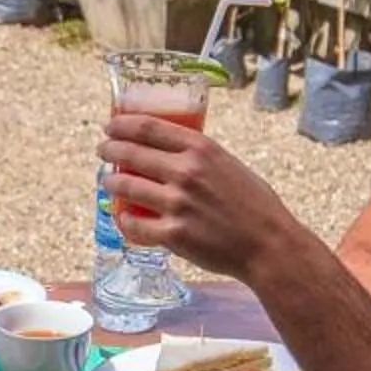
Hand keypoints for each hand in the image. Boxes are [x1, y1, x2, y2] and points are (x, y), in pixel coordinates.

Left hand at [100, 105, 303, 281]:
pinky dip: (125, 220)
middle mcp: (186, 172)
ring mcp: (177, 203)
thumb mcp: (230, 165)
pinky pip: (135, 225)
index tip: (111, 126)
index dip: (122, 125)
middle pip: (131, 153)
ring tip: (108, 183)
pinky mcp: (173, 234)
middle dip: (110, 150)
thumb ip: (201, 157)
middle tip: (102, 150)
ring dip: (111, 183)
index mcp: (202, 149)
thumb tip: (172, 151)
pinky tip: (123, 218)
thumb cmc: (255, 205)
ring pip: (127, 187)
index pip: (148, 127)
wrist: (268, 245)